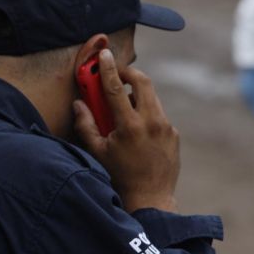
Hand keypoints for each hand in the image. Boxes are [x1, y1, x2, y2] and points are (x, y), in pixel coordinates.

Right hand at [73, 49, 179, 213]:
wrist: (150, 199)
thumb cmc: (119, 177)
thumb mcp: (97, 152)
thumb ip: (86, 124)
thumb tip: (79, 103)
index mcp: (130, 126)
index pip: (117, 88)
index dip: (107, 68)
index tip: (103, 54)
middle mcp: (151, 122)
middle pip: (143, 82)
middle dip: (129, 72)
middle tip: (117, 73)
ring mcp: (166, 128)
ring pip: (152, 97)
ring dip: (137, 94)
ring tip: (123, 107)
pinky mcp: (174, 134)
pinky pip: (158, 115)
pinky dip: (146, 114)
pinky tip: (136, 131)